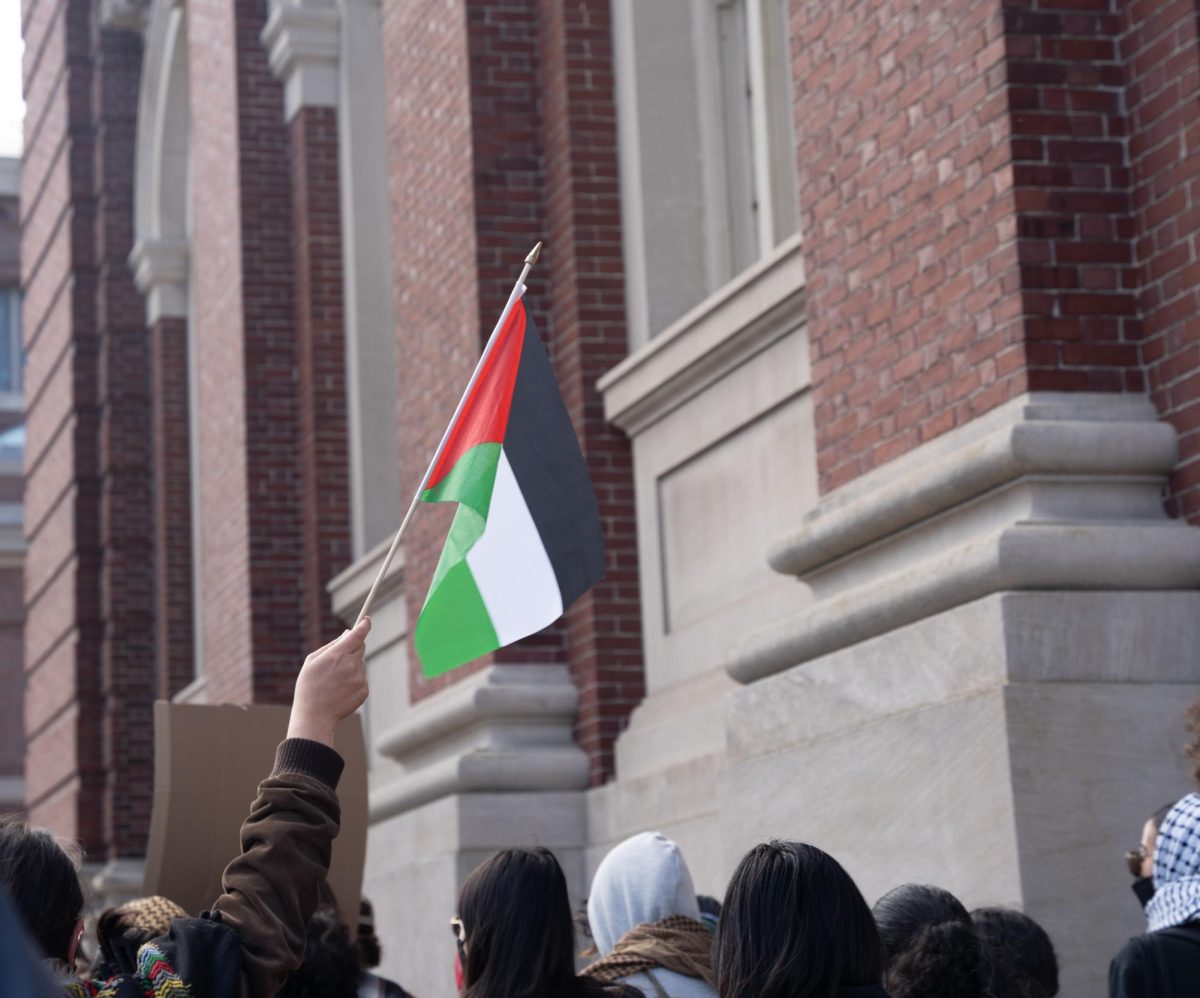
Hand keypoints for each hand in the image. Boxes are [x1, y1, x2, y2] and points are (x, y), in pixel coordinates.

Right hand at [287, 617, 371, 746]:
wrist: (314, 715)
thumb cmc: (309, 686)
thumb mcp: (312, 661)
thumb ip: (332, 645)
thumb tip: (348, 633)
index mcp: (337, 654)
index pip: (358, 634)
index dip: (365, 624)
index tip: (367, 620)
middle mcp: (351, 665)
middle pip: (361, 647)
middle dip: (353, 648)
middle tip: (340, 657)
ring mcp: (359, 678)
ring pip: (360, 664)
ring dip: (351, 667)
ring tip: (334, 681)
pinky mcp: (364, 690)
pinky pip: (361, 679)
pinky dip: (353, 681)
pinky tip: (340, 690)